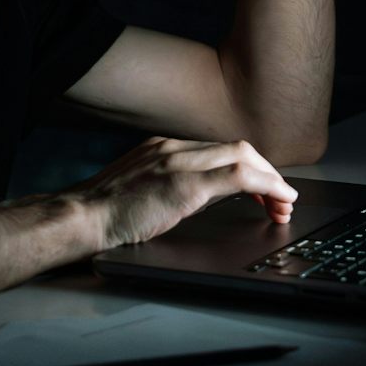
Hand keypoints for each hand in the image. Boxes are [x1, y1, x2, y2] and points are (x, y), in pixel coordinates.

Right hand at [65, 137, 298, 249]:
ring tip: (284, 204)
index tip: (265, 189)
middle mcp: (174, 148)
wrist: (81, 218)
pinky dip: (266, 186)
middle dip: (268, 173)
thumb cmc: (106, 213)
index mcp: (164, 147)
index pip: (220, 149)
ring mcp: (179, 162)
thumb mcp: (145, 189)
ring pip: (243, 156)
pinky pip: (237, 176)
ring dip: (272, 181)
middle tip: (282, 199)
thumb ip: (176, 186)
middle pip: (238, 148)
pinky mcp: (184, 184)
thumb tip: (210, 197)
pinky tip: (278, 200)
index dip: (252, 167)